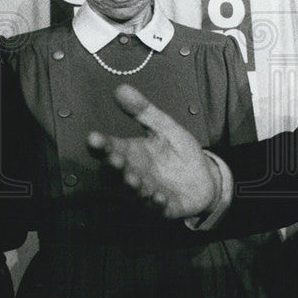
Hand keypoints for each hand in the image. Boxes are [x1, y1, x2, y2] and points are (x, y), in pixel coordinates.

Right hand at [87, 84, 219, 218]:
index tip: (93, 137)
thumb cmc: (179, 153)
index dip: (101, 144)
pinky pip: (157, 208)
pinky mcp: (164, 208)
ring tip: (133, 178)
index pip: (110, 148)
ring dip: (132, 186)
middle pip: (116, 173)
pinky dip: (157, 204)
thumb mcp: (165, 127)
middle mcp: (134, 174)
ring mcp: (148, 192)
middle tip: (114, 158)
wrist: (205, 178)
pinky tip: (159, 197)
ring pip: (133, 192)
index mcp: (131, 153)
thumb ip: (144, 111)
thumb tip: (120, 88)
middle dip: (113, 166)